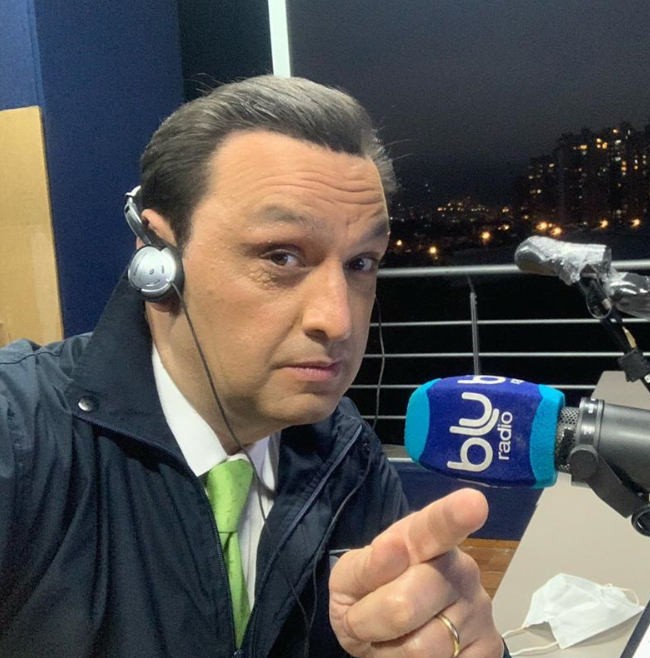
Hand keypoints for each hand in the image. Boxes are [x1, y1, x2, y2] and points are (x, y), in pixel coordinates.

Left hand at [329, 489, 503, 656]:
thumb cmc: (369, 593)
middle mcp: (460, 567)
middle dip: (370, 623)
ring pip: (423, 649)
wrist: (389, 631)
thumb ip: (367, 566)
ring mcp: (479, 608)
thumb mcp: (351, 578)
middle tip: (365, 621)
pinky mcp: (491, 647)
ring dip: (391, 653)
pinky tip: (416, 650)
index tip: (473, 503)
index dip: (455, 515)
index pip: (437, 525)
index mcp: (421, 539)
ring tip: (393, 637)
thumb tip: (393, 548)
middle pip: (404, 605)